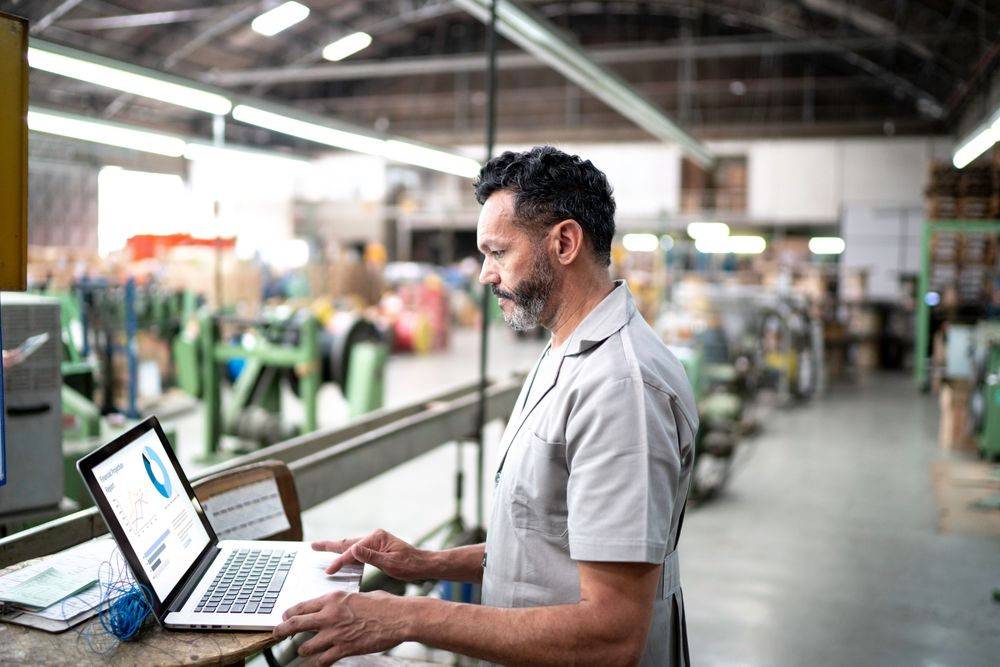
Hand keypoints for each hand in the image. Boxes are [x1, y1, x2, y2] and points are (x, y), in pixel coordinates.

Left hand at [273, 590, 406, 665]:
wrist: (399, 618)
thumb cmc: (384, 605)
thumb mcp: (358, 596)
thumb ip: (342, 602)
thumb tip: (336, 606)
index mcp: (333, 599)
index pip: (302, 606)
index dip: (289, 613)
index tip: (285, 617)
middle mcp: (330, 615)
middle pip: (295, 624)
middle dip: (282, 630)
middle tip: (276, 634)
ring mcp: (336, 634)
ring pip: (306, 646)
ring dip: (303, 649)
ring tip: (304, 650)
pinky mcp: (344, 649)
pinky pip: (323, 660)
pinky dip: (320, 662)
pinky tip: (320, 661)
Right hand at [313, 529, 428, 579]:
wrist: (424, 565)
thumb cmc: (410, 565)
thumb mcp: (391, 563)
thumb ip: (371, 557)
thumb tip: (353, 549)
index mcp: (377, 538)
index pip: (353, 551)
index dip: (340, 561)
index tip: (329, 570)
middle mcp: (375, 537)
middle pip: (348, 543)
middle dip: (330, 546)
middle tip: (313, 546)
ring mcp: (375, 542)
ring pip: (351, 546)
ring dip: (336, 549)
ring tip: (321, 548)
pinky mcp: (377, 548)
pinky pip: (357, 551)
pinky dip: (347, 554)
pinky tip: (341, 558)